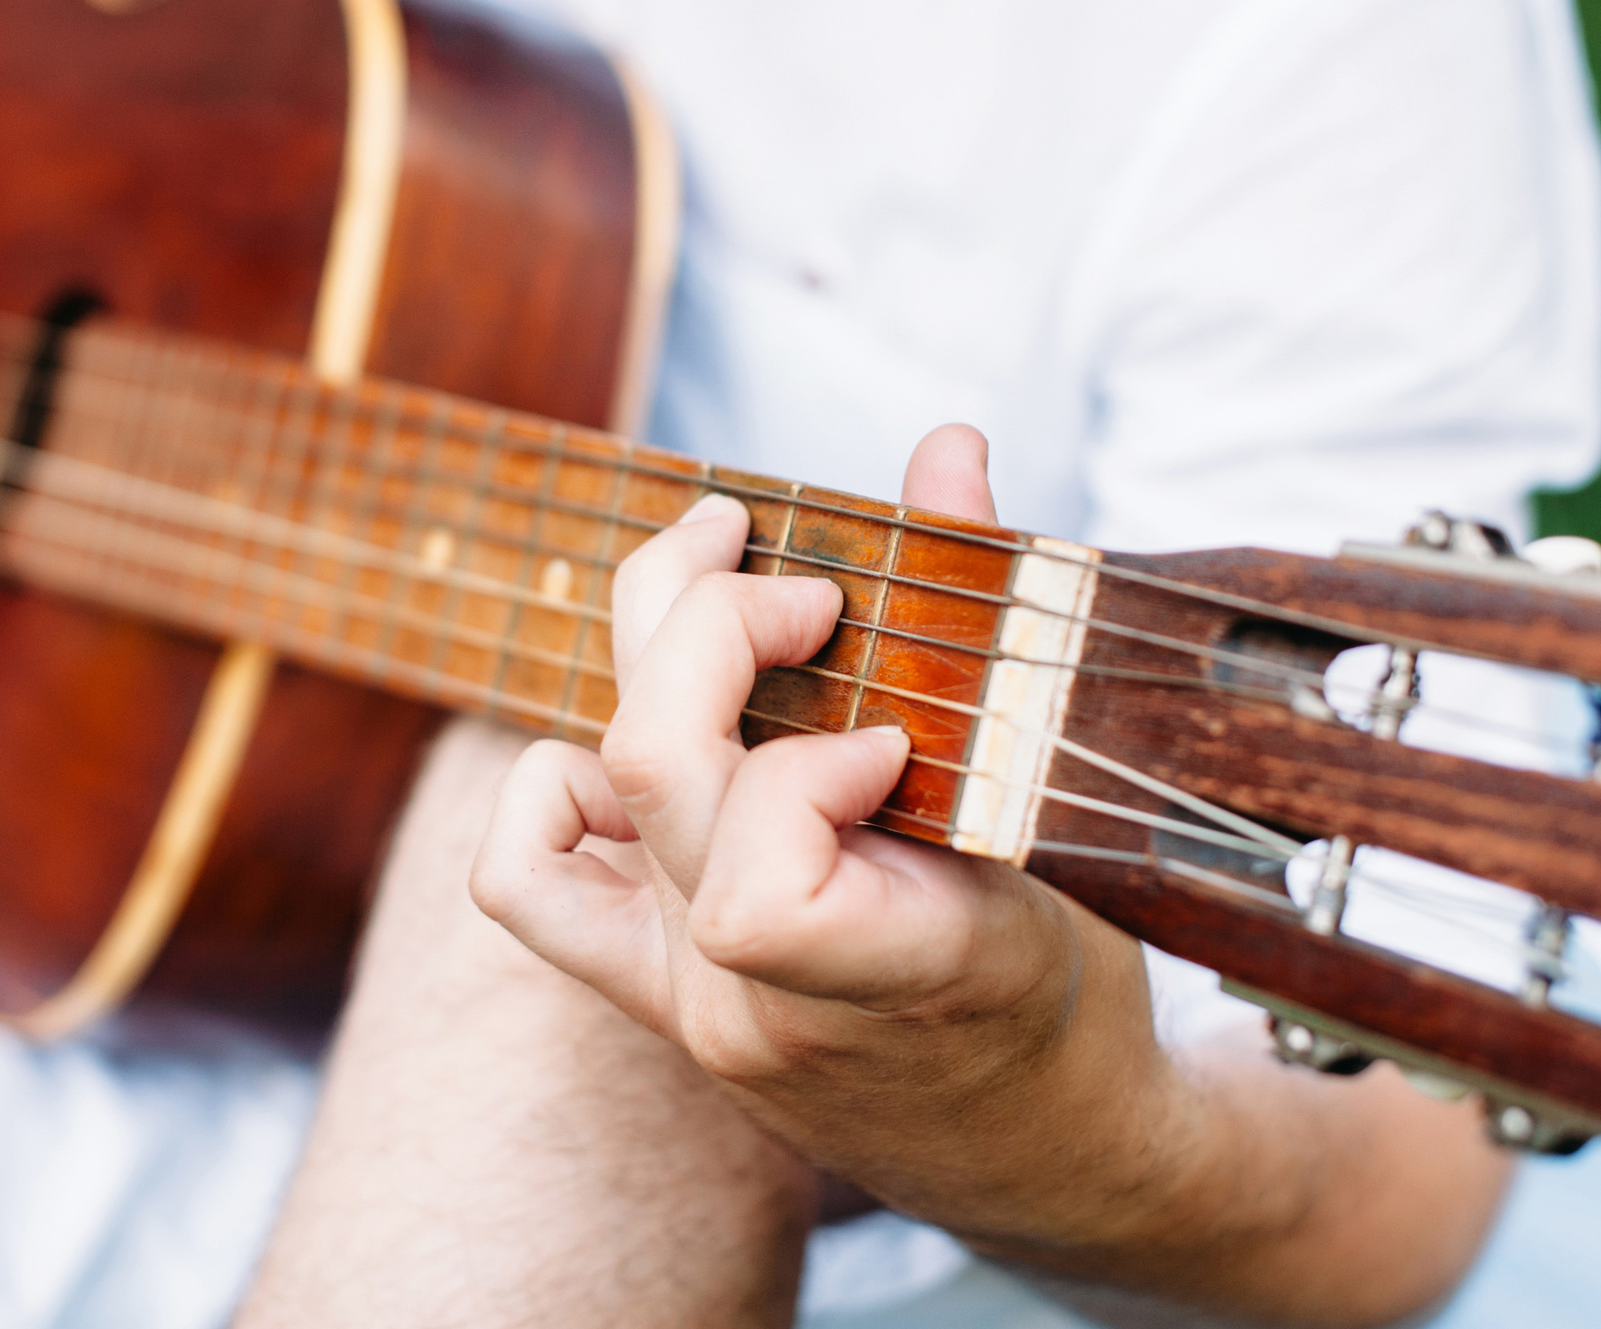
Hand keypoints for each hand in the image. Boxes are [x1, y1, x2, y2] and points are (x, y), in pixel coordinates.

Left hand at [472, 426, 1180, 1249]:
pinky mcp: (645, 991)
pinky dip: (553, 783)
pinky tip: (636, 745)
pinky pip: (531, 881)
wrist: (1040, 1156)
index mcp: (887, 979)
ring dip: (647, 675)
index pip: (759, 891)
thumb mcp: (1065, 826)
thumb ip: (988, 624)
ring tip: (722, 620)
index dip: (813, 770)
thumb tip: (944, 444)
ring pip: (578, 799)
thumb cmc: (1069, 992)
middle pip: (652, 769)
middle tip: (799, 585)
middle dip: (713, 624)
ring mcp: (682, 1000)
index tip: (897, 737)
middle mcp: (749, 1000)